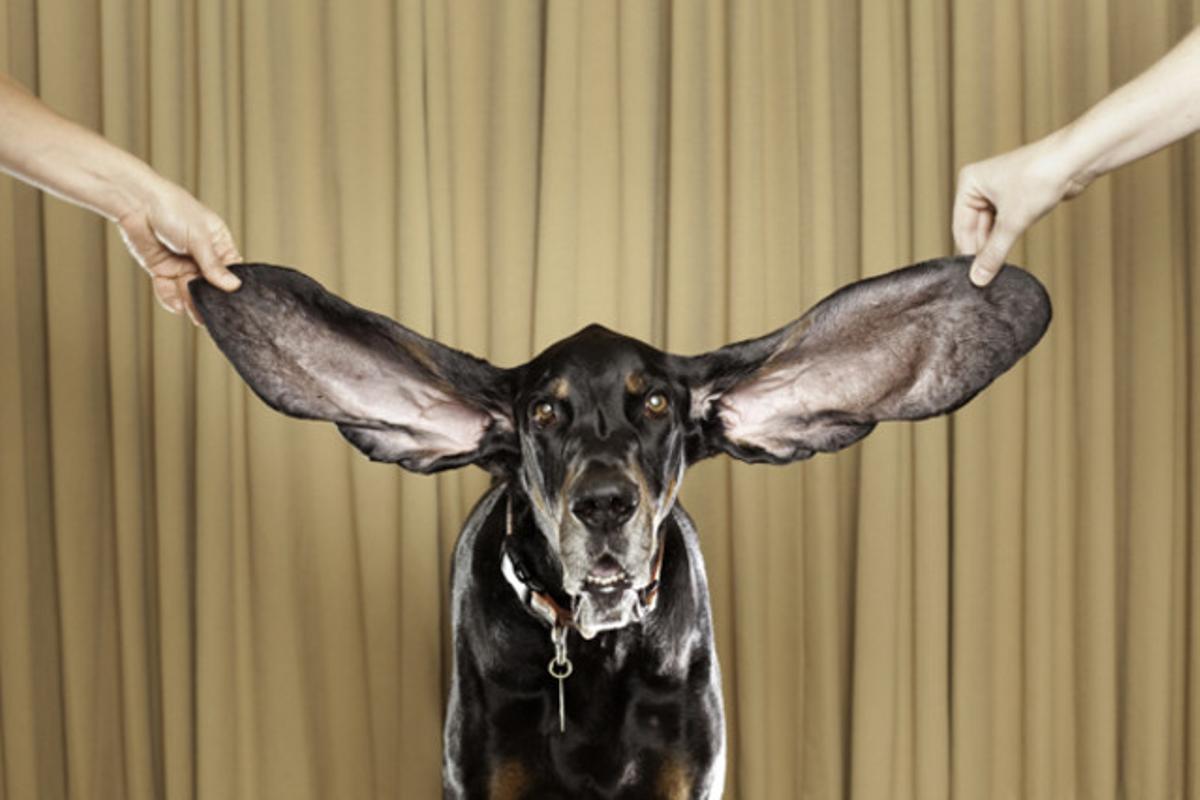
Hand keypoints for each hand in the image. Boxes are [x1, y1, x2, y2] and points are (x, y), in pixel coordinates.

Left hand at [116, 180, 240, 324]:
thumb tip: (233, 285)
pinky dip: (170, 298)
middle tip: (206, 313)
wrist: (136, 203)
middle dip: (207, 299)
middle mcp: (202, 257)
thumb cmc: (172, 209)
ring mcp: (182, 265)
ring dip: (188, 301)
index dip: (229, 288)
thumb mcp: (199, 238)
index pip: (230, 272)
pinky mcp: (162, 270)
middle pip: (209, 286)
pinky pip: (169, 290)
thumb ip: (213, 264)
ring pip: (189, 291)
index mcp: (218, 244)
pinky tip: (175, 304)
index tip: (229, 302)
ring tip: (189, 308)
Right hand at [953, 135, 1087, 285]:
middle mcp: (980, 184)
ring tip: (1000, 266)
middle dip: (984, 249)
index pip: (961, 226)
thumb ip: (994, 252)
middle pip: (975, 227)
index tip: (975, 274)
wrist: (1076, 158)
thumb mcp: (1012, 221)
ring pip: (991, 226)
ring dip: (996, 244)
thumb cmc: (1040, 176)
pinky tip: (1010, 251)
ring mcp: (998, 189)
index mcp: (969, 183)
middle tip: (988, 274)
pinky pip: (1005, 221)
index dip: (969, 252)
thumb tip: (979, 277)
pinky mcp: (1017, 194)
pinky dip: (1008, 235)